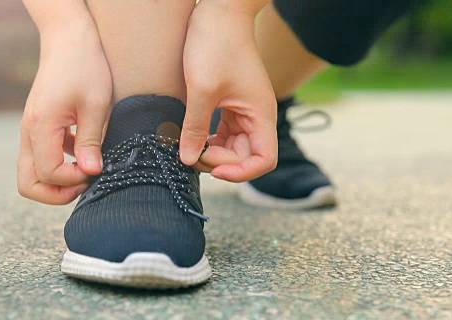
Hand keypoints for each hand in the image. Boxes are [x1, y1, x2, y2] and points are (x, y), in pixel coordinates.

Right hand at [18, 21, 111, 204]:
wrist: (68, 39)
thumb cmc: (85, 67)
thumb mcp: (96, 104)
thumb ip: (91, 141)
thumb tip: (91, 172)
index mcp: (41, 126)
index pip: (49, 173)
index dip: (74, 180)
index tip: (96, 169)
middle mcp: (29, 132)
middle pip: (28, 184)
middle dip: (57, 193)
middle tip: (86, 182)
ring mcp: (31, 131)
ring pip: (33, 173)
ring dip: (59, 180)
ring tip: (89, 169)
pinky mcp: (39, 128)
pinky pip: (42, 158)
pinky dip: (61, 164)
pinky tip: (85, 151)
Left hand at [181, 0, 276, 181]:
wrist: (218, 11)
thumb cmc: (215, 44)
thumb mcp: (201, 89)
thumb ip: (195, 127)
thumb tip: (187, 159)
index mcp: (260, 114)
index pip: (264, 160)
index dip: (241, 173)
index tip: (213, 169)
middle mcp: (257, 116)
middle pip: (246, 158)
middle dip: (220, 162)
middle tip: (190, 153)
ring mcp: (244, 111)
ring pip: (232, 148)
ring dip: (212, 153)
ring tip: (187, 146)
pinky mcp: (231, 105)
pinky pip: (223, 134)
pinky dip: (207, 140)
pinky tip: (190, 136)